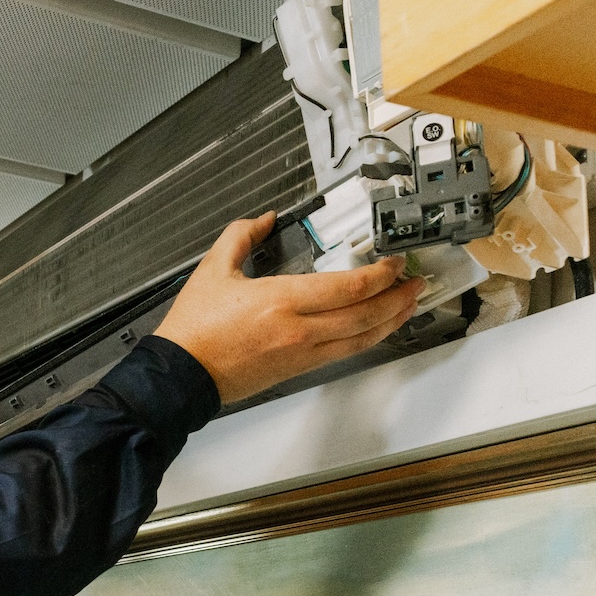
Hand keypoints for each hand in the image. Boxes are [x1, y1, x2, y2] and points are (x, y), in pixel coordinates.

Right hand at [152, 215, 423, 404]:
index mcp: (280, 301)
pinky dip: (368, 339)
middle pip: (366, 314)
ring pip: (362, 339)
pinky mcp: (297, 369)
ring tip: (408, 305)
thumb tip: (263, 219)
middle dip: (398, 296)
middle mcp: (299, 330)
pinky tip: (376, 328)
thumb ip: (241, 236)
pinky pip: (345, 353)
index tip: (393, 261)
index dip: (381, 273)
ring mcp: (302, 354)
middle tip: (414, 280)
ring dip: (391, 321)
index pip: (349, 287)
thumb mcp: (213, 270)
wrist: (181, 376)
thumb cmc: (194, 331)